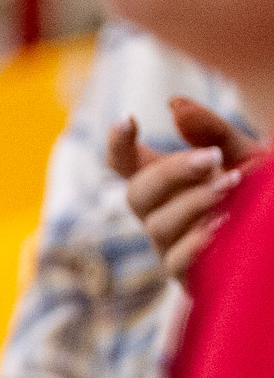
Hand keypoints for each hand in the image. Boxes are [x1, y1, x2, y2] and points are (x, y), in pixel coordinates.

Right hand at [107, 98, 266, 280]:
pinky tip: (224, 223)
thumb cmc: (258, 194)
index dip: (118, 144)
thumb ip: (212, 132)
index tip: (127, 119)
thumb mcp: (243, 155)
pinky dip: (197, 240)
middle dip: (171, 173)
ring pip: (157, 225)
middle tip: (211, 158)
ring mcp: (169, 244)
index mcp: (167, 182)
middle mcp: (159, 213)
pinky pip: (176, 259)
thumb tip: (174, 104)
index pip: (126, 164)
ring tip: (231, 186)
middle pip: (136, 193)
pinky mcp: (186, 273)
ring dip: (193, 202)